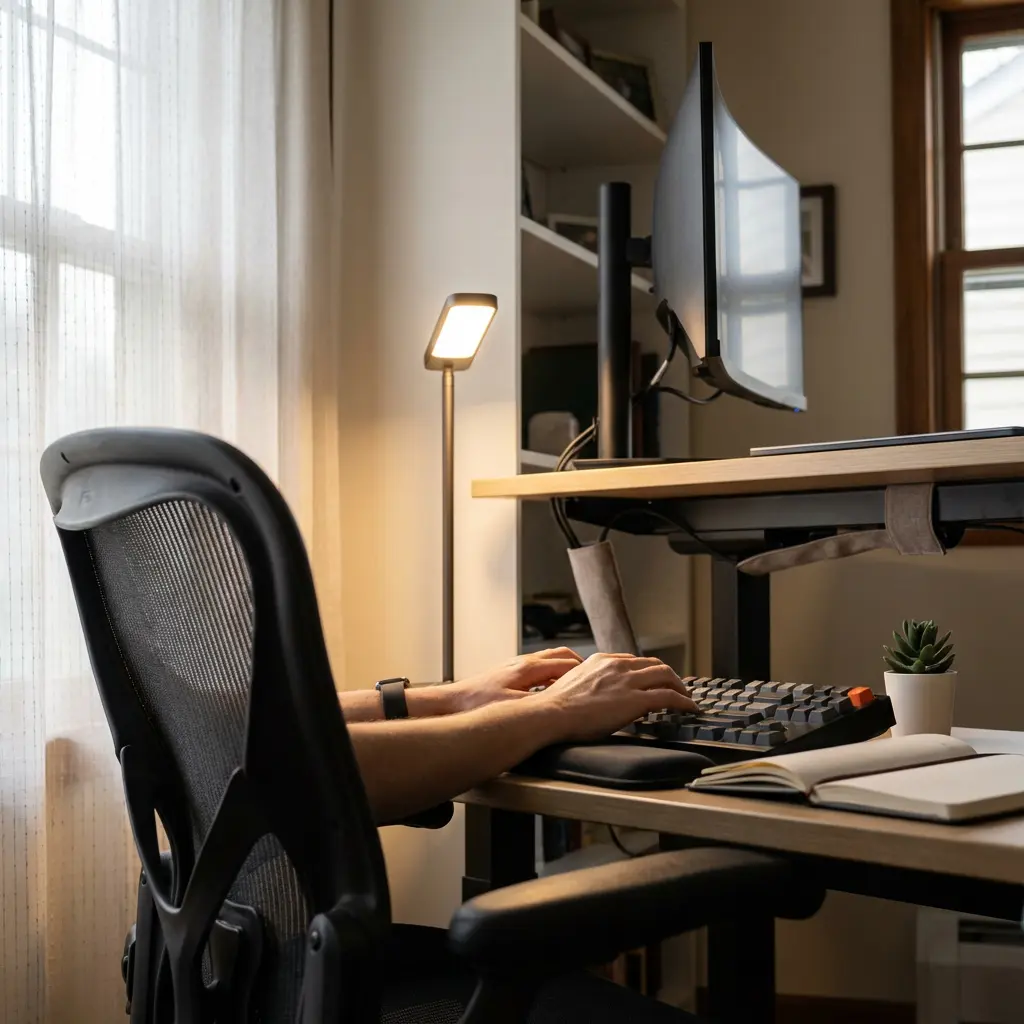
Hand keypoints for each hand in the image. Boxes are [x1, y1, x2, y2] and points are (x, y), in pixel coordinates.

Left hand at [445, 648, 583, 712]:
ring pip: (549, 661)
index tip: (599, 680)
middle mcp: (524, 662)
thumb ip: (540, 704)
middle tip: (594, 680)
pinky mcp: (508, 674)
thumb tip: (563, 704)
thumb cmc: (477, 704)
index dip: (587, 671)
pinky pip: (538, 669)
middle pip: (561, 656)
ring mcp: (516, 666)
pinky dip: (551, 677)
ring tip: (577, 686)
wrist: (451, 703)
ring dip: (565, 671)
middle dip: (580, 667)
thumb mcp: (512, 707)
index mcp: (529, 667)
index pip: (567, 662)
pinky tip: (551, 694)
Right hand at [537, 653, 695, 742]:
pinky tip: (689, 708)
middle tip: (675, 686)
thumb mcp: (571, 683)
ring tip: (686, 697)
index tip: (650, 678)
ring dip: (679, 686)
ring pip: (665, 675)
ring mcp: (627, 681)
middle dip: (667, 675)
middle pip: (652, 664)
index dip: (645, 670)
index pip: (631, 660)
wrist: (552, 712)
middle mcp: (617, 666)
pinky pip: (669, 696)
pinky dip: (683, 701)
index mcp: (600, 660)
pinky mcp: (635, 700)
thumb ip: (586, 683)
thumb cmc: (555, 706)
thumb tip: (588, 694)